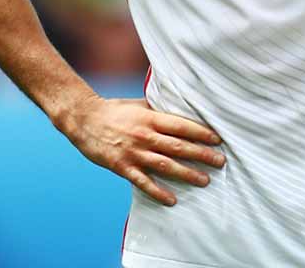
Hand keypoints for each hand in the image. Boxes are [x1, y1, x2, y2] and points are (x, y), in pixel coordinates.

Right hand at [56, 95, 225, 205]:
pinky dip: (158, 192)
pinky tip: (172, 199)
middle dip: (202, 154)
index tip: (217, 139)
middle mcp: (144, 136)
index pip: (181, 126)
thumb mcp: (139, 105)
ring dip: (187, 174)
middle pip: (178, 147)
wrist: (83, 120)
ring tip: (204, 180)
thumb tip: (180, 110)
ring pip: (165, 165)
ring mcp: (133, 153)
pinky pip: (143, 182)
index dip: (201, 132)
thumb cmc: (114, 110)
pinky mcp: (122, 167)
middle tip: (220, 161)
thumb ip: (159, 110)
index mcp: (150, 118)